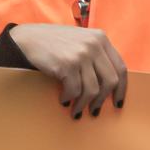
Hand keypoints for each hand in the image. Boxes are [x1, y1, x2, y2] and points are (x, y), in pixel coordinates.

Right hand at [9, 23, 127, 118]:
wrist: (27, 38)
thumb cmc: (53, 43)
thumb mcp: (81, 41)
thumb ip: (96, 55)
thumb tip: (108, 84)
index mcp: (101, 38)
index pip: (121, 68)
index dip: (121, 89)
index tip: (117, 102)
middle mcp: (94, 45)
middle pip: (110, 81)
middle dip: (102, 100)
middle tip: (94, 110)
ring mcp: (81, 55)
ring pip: (93, 90)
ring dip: (84, 104)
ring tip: (76, 110)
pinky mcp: (67, 65)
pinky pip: (75, 91)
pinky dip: (69, 99)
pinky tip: (63, 99)